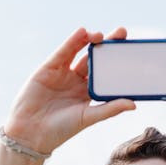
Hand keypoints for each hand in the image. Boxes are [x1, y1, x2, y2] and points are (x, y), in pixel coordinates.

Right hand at [3, 26, 135, 154]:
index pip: (107, 73)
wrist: (31, 132)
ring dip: (92, 40)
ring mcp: (63, 73)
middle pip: (96, 58)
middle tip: (122, 33)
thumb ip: (110, 109)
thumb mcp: (88, 117)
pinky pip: (64, 52)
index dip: (118, 61)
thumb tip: (134, 104)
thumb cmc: (61, 129)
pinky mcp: (49, 67)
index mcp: (88, 93)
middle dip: (108, 45)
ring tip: (102, 35)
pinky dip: (73, 41)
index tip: (132, 51)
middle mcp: (77, 80)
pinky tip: (83, 32)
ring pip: (80, 51)